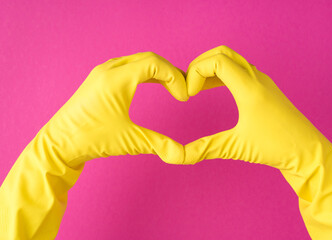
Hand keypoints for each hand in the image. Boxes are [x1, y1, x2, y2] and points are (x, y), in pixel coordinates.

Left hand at [40, 52, 188, 165]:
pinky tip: (151, 84)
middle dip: (169, 72)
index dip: (175, 77)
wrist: (58, 144)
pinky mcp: (98, 79)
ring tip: (171, 87)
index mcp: (117, 79)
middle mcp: (108, 70)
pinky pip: (127, 67)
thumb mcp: (129, 141)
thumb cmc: (90, 139)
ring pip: (137, 61)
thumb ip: (159, 144)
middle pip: (148, 59)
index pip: (155, 64)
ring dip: (157, 71)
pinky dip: (144, 73)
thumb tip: (182, 155)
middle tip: (182, 90)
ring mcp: (101, 73)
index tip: (184, 97)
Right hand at [184, 45, 326, 171]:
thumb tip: (178, 156)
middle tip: (188, 84)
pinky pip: (239, 70)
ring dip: (211, 68)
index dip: (195, 72)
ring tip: (196, 87)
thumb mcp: (237, 148)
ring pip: (232, 60)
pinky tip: (212, 89)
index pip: (217, 61)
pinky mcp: (264, 88)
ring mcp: (262, 81)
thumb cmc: (277, 148)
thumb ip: (204, 149)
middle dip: (200, 64)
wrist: (307, 151)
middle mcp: (257, 79)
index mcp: (249, 89)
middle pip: (223, 53)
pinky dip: (222, 74)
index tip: (189, 95)